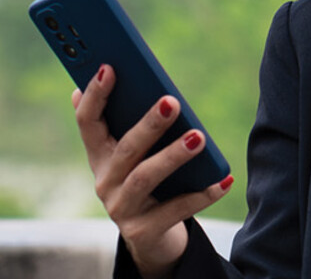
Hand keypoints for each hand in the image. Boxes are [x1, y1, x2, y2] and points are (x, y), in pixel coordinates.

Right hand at [72, 64, 233, 278]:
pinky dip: (201, 194)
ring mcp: (121, 209)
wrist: (153, 241)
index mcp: (99, 156)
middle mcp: (104, 182)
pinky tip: (223, 180)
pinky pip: (175, 209)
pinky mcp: (143, 232)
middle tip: (171, 102)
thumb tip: (109, 71)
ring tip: (199, 137)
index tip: (109, 68)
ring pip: (145, 177)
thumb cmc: (148, 182)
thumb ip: (128, 120)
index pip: (87, 122)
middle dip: (148, 124)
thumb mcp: (135, 153)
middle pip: (125, 149)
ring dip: (173, 155)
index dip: (95, 95)